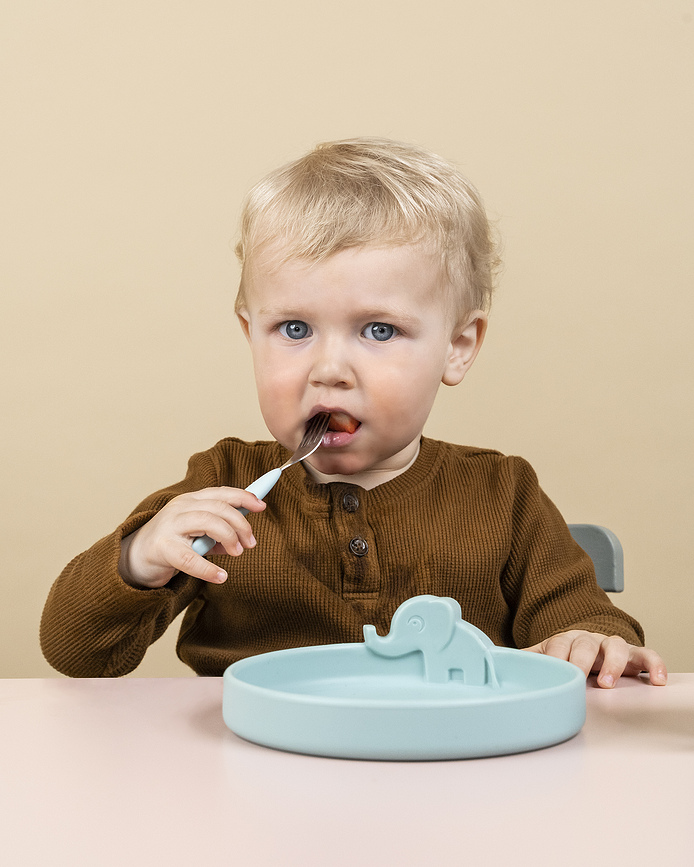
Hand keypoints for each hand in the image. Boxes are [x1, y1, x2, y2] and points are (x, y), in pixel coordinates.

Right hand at [118, 487, 265, 588]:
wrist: (134, 560)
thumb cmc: (170, 544)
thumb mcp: (197, 537)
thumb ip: (218, 537)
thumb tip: (243, 542)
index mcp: (190, 501)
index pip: (221, 493)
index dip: (243, 496)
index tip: (262, 505)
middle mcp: (180, 508)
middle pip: (218, 507)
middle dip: (241, 523)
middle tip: (250, 543)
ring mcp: (170, 526)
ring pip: (207, 522)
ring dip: (228, 537)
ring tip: (238, 553)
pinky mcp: (162, 548)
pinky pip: (190, 558)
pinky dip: (209, 568)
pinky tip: (221, 576)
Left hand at [523, 630, 667, 687]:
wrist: (591, 645)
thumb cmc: (567, 655)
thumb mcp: (546, 657)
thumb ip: (526, 661)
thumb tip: (496, 663)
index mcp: (564, 640)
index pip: (558, 645)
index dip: (556, 659)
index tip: (554, 673)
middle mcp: (588, 639)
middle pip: (585, 644)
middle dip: (581, 661)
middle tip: (578, 679)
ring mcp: (610, 645)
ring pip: (614, 646)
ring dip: (613, 663)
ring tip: (608, 684)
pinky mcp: (633, 654)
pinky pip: (646, 654)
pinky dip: (654, 664)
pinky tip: (657, 680)